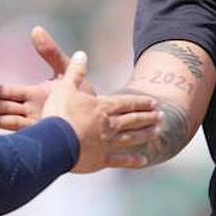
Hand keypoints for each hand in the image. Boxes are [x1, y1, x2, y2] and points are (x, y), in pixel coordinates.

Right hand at [0, 26, 93, 130]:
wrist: (99, 114)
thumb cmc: (81, 91)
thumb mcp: (65, 70)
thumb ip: (50, 52)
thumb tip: (35, 29)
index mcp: (34, 93)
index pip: (9, 92)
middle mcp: (33, 109)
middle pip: (5, 107)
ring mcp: (38, 123)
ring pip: (11, 122)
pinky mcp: (45, 135)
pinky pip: (25, 136)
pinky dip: (12, 137)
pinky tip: (1, 141)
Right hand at [41, 50, 160, 172]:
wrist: (53, 143)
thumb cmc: (58, 115)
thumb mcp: (65, 87)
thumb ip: (75, 71)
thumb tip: (81, 54)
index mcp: (102, 107)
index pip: (126, 103)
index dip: (141, 102)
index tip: (154, 102)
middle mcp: (109, 125)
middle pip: (133, 119)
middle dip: (148, 117)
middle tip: (162, 116)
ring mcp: (107, 143)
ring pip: (131, 138)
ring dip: (145, 134)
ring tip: (157, 131)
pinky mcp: (100, 160)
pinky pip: (120, 160)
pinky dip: (132, 161)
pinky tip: (143, 161)